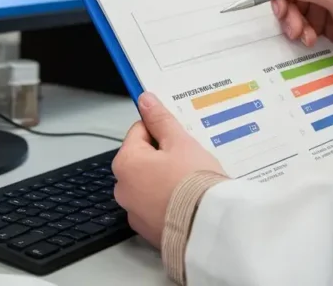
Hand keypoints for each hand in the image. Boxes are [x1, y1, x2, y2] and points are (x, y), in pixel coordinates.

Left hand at [112, 93, 225, 247]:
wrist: (209, 227)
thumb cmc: (194, 182)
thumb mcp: (180, 142)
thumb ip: (160, 120)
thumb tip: (145, 100)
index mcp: (126, 163)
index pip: (138, 131)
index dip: (161, 130)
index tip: (179, 137)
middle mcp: (122, 189)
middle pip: (142, 159)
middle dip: (163, 156)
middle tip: (189, 160)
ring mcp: (134, 213)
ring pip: (148, 184)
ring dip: (164, 179)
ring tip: (190, 181)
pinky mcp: (148, 230)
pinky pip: (155, 206)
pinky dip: (167, 201)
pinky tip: (187, 200)